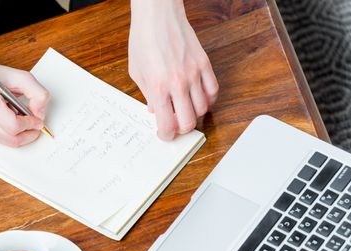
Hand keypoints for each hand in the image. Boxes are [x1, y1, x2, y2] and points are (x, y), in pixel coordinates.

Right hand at [0, 31, 48, 146]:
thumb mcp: (20, 76)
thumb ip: (38, 94)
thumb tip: (40, 115)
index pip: (14, 126)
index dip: (30, 125)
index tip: (38, 120)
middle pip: (12, 139)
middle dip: (29, 133)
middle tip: (36, 124)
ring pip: (8, 142)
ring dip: (21, 134)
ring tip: (22, 118)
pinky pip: (2, 140)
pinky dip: (12, 133)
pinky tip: (11, 119)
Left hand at [128, 0, 218, 139]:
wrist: (158, 15)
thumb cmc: (144, 40)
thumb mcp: (137, 72)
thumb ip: (147, 95)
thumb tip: (155, 111)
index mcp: (158, 87)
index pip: (168, 125)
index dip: (167, 135)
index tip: (165, 134)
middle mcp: (178, 83)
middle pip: (189, 122)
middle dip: (181, 129)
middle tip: (175, 125)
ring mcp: (194, 74)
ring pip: (203, 109)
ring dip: (194, 114)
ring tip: (185, 109)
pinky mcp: (204, 64)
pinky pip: (214, 91)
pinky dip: (209, 100)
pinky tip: (199, 98)